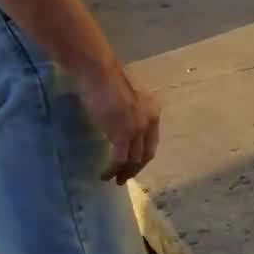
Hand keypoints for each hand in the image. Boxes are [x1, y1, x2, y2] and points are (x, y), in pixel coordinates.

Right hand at [76, 69, 161, 184]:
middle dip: (136, 168)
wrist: (100, 73)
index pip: (152, 141)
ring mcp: (137, 129)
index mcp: (153, 112)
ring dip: (124, 173)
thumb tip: (121, 123)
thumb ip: (130, 113)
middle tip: (124, 178)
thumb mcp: (127, 99)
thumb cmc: (108, 80)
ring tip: (114, 180)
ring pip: (134, 159)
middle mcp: (150, 121)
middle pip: (146, 153)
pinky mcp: (122, 134)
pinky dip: (112, 170)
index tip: (133, 164)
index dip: (143, 155)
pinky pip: (119, 160)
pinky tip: (105, 175)